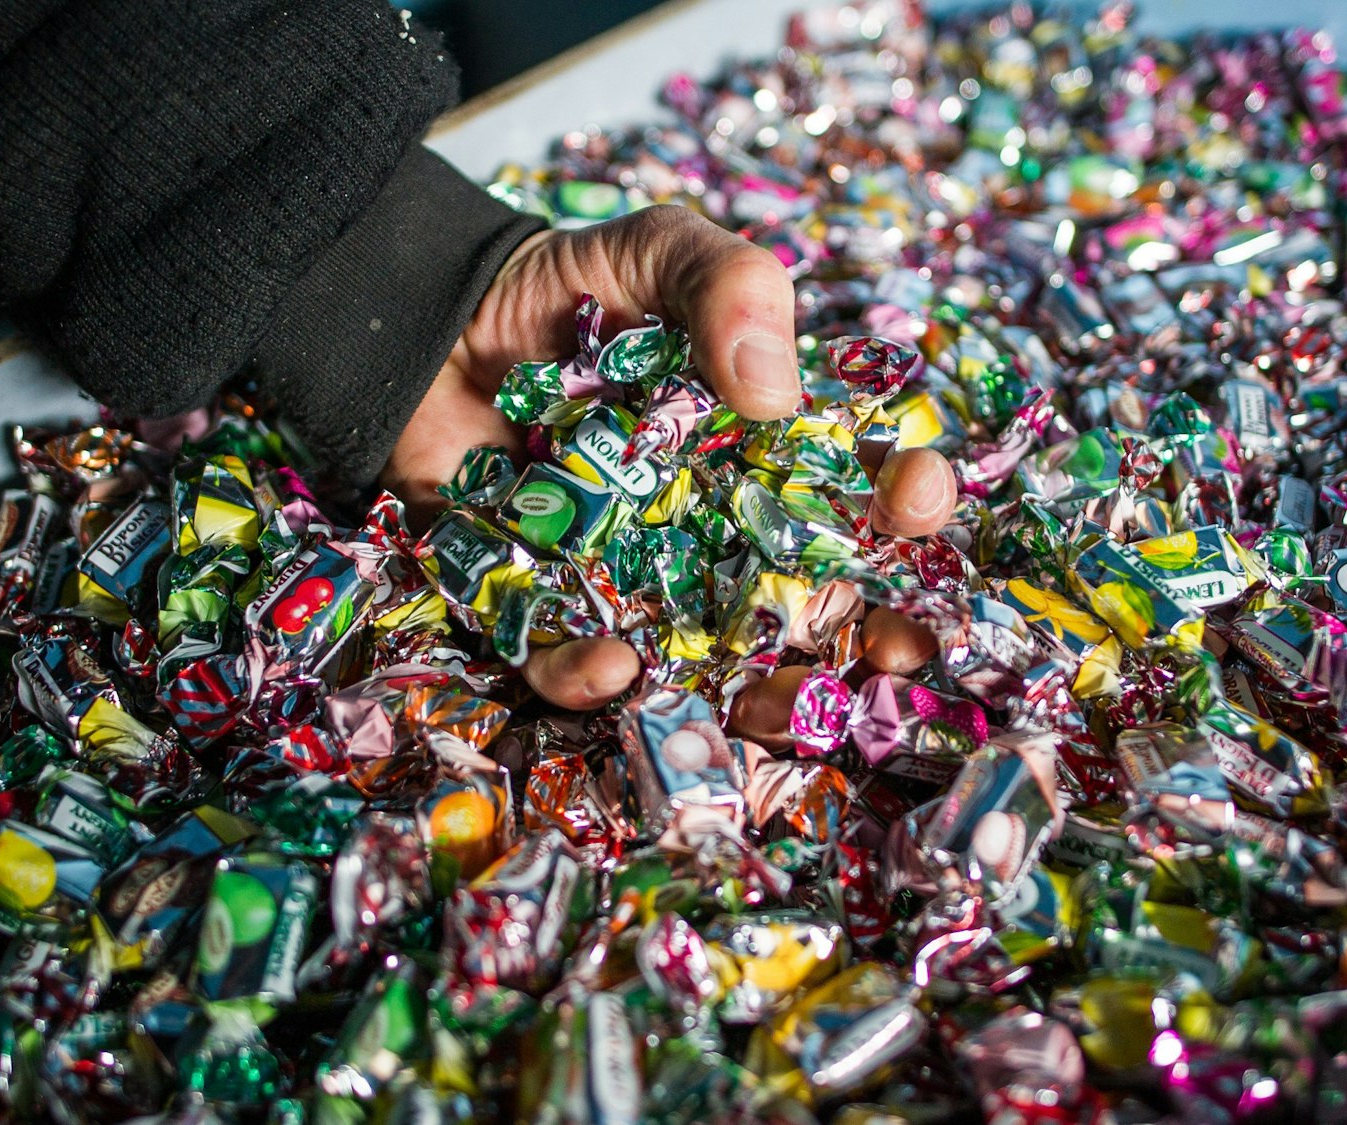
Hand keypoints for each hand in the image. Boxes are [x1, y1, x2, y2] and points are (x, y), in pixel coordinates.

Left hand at [383, 205, 957, 709]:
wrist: (427, 315)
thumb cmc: (563, 283)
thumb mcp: (661, 254)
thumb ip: (729, 288)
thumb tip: (772, 395)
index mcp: (761, 444)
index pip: (856, 482)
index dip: (903, 497)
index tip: (919, 497)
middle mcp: (713, 520)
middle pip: (809, 594)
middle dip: (864, 634)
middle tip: (896, 652)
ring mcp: (635, 572)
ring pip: (712, 654)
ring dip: (757, 695)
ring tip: (775, 708)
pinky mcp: (544, 600)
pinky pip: (574, 658)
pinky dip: (592, 676)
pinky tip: (611, 665)